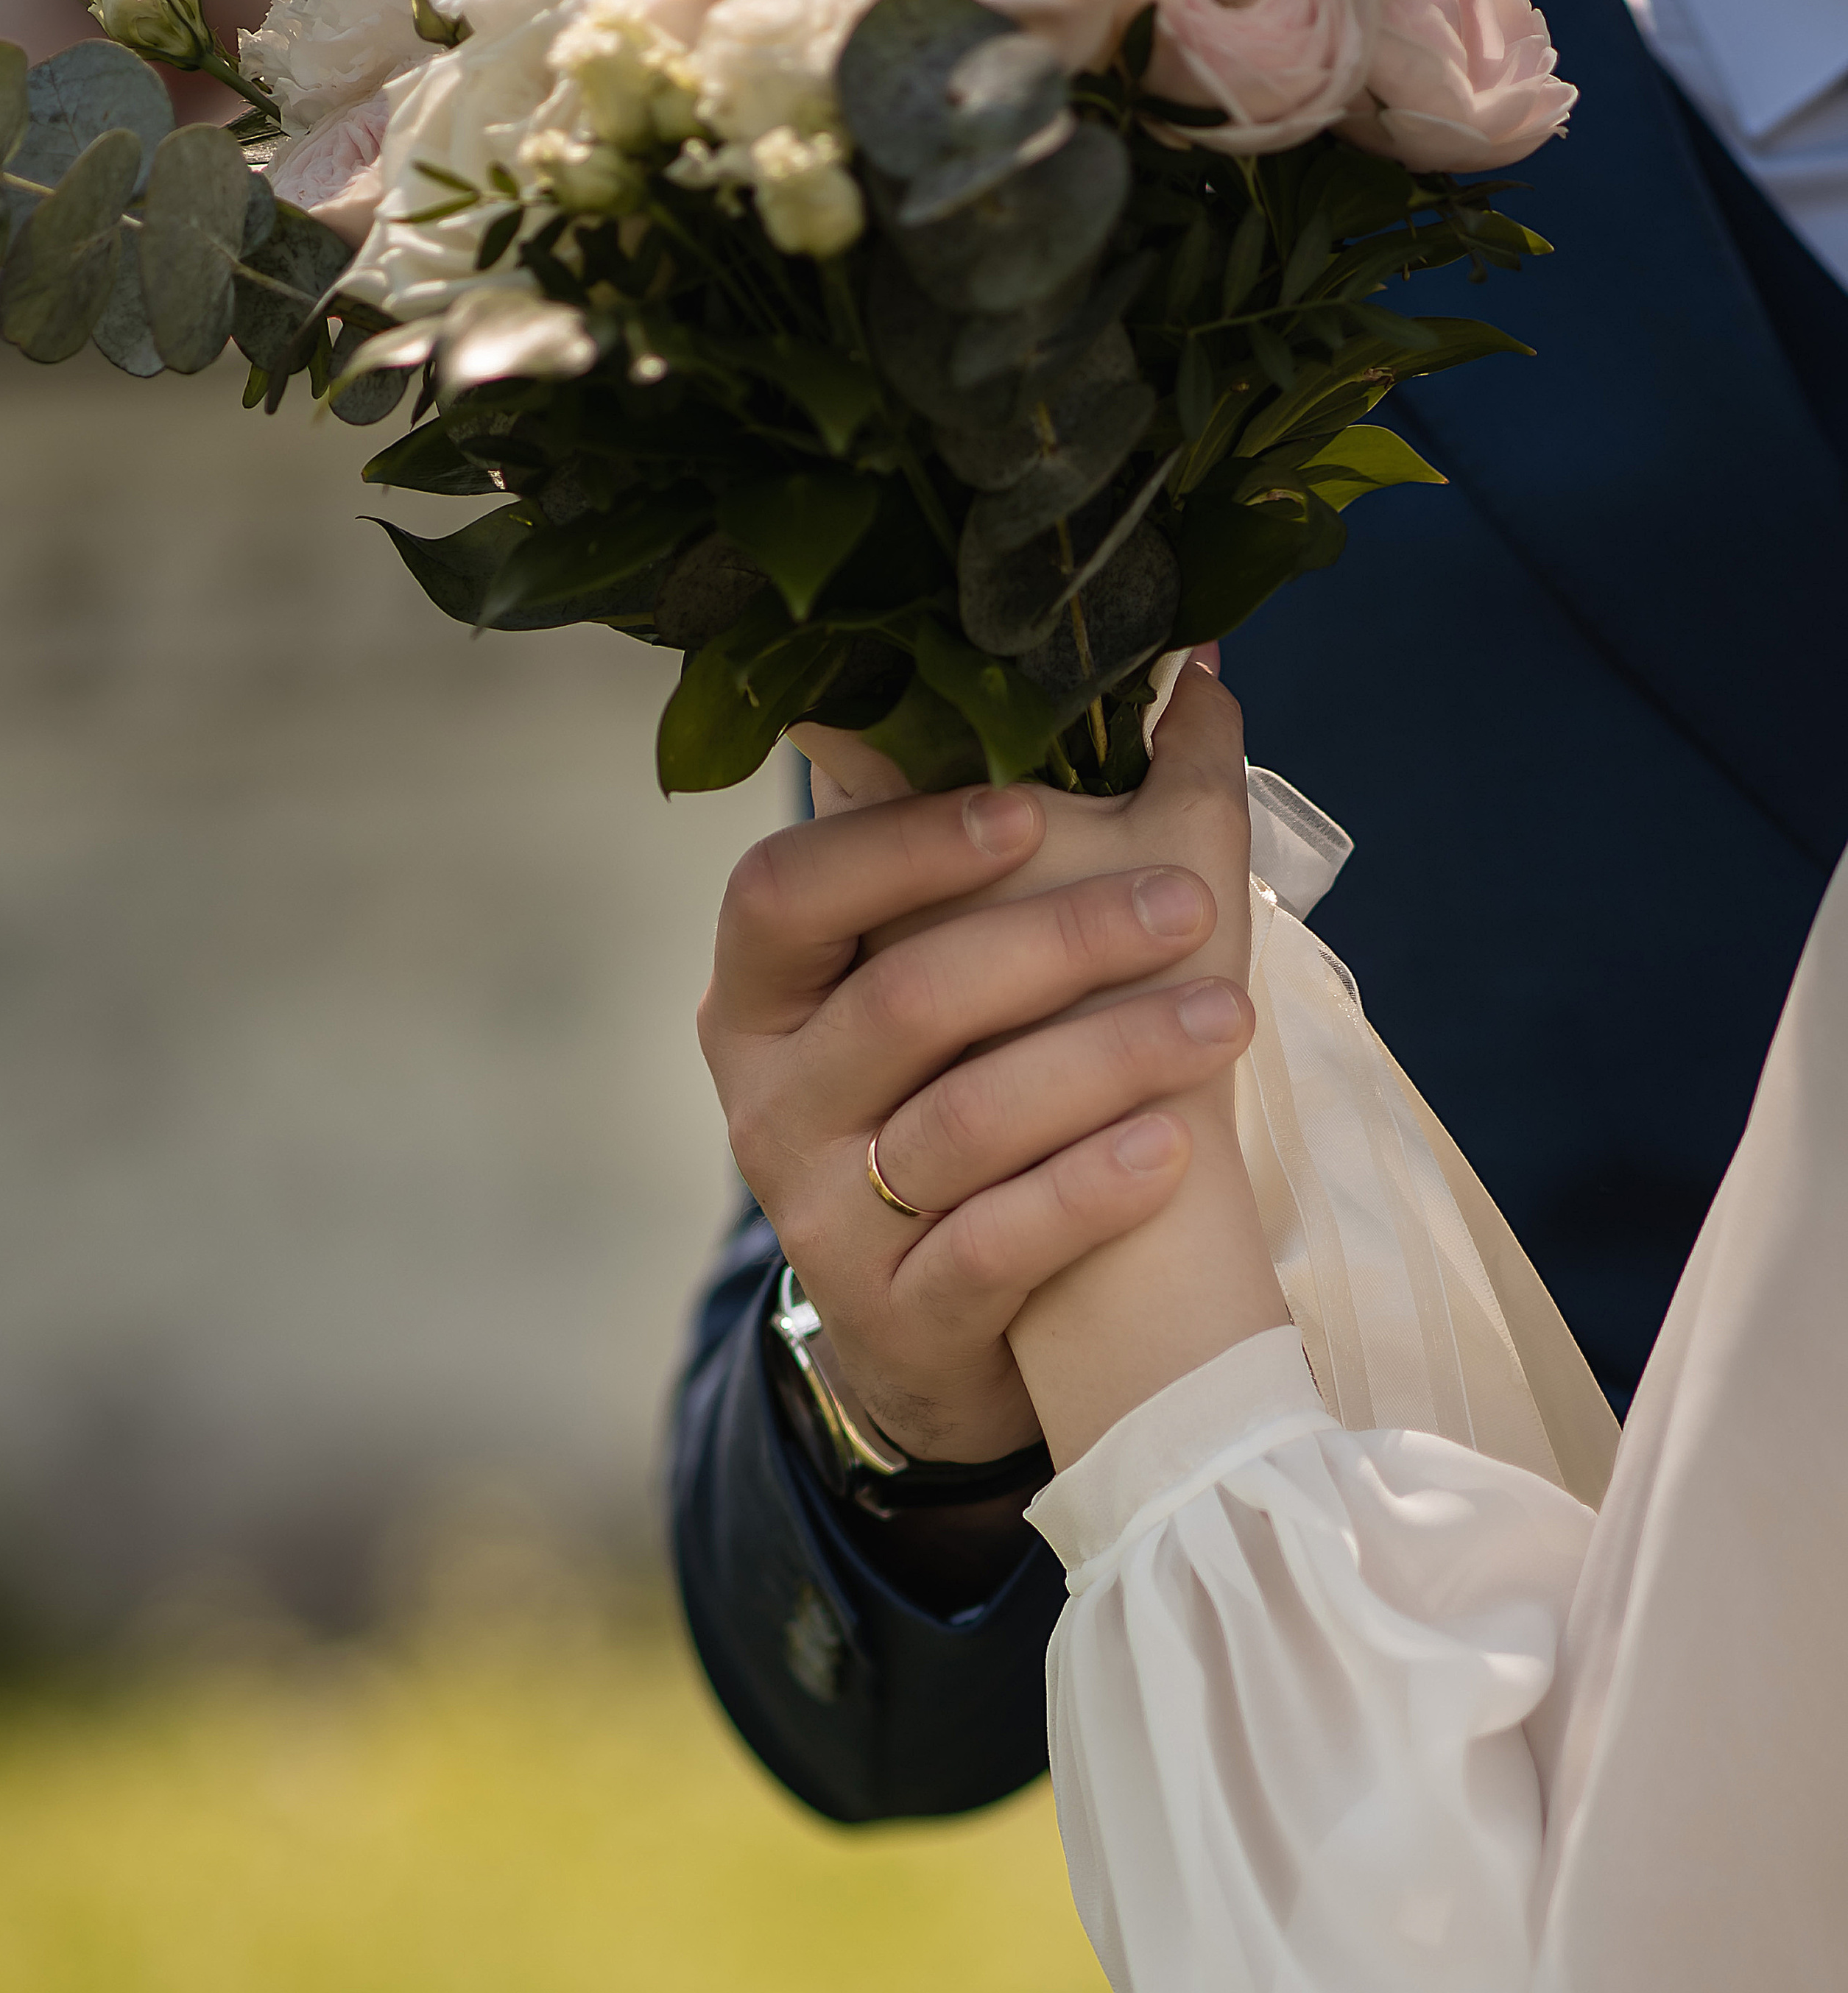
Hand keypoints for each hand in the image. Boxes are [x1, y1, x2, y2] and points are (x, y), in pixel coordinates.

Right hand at [698, 694, 1256, 1463]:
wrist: (934, 1323)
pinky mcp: (895, 1315)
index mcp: (763, 992)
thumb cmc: (960, 1098)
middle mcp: (767, 1100)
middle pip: (902, 1003)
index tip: (1029, 808)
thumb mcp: (945, 977)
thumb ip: (1023, 838)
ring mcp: (821, 1216)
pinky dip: (1085, 1192)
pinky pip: (991, 1249)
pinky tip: (1173, 1146)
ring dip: (1106, 1060)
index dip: (898, 846)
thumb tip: (1194, 669)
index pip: (784, 892)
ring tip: (1228, 1019)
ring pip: (964, 1126)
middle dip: (1058, 945)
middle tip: (1193, 905)